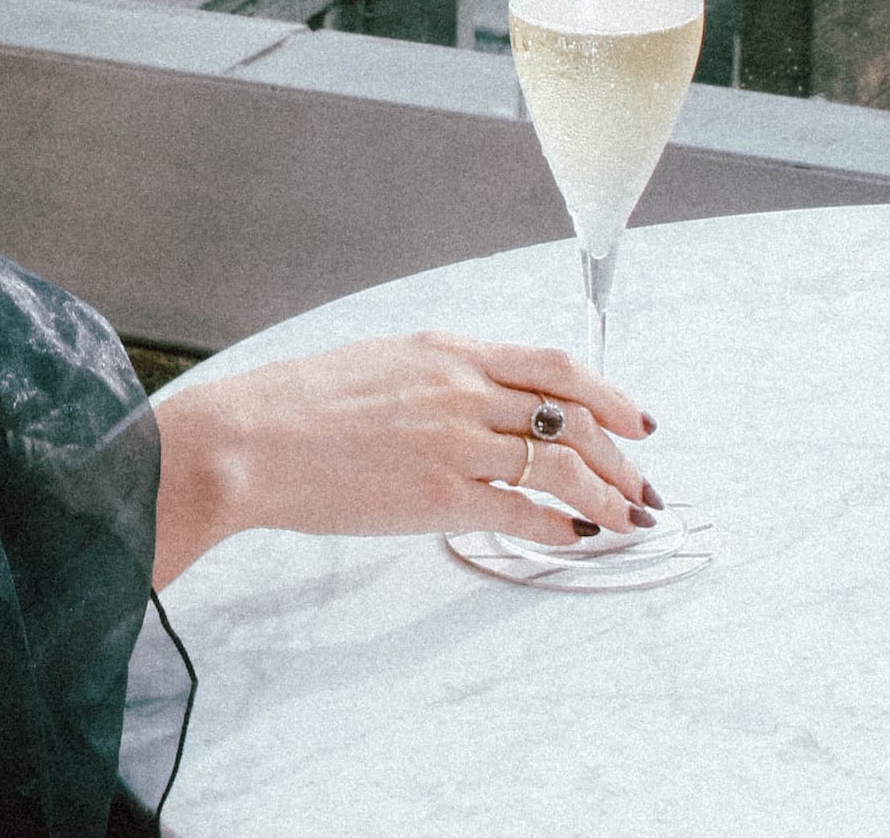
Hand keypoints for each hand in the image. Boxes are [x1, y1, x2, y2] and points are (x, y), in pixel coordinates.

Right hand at [152, 331, 657, 587]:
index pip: (556, 368)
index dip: (609, 395)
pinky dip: (562, 526)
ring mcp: (456, 443)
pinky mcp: (441, 496)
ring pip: (563, 467)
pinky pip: (525, 512)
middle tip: (640, 483)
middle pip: (574, 418)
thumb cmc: (298, 406)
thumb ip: (437, 376)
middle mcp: (463, 390)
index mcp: (448, 352)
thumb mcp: (380, 364)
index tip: (635, 420)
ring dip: (608, 496)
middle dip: (621, 456)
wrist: (250, 441)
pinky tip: (575, 537)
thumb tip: (484, 401)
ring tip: (627, 518)